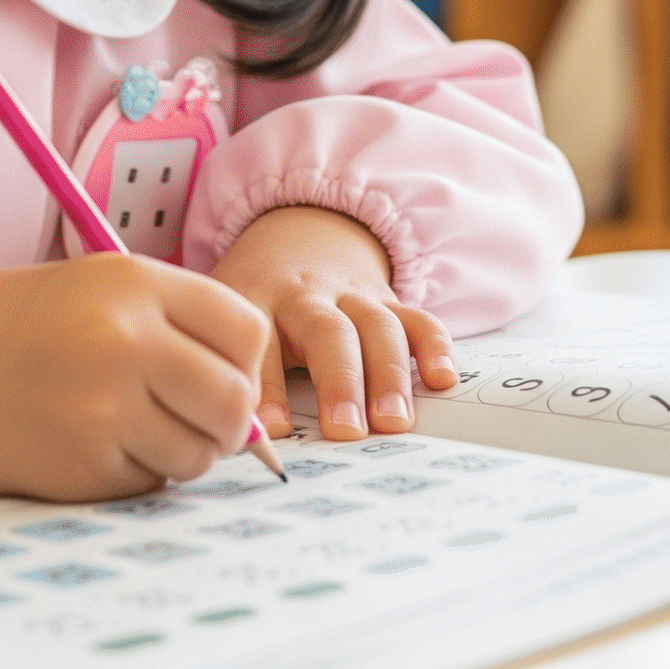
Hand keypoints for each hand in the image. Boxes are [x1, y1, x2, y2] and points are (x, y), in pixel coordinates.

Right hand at [0, 255, 268, 500]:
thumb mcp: (97, 289)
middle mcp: (126, 341)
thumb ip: (175, 328)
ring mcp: (103, 408)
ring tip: (127, 426)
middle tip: (187, 417)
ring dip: (177, 452)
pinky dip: (128, 473)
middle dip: (224, 422)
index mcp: (136, 283)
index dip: (241, 361)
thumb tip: (250, 405)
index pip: (246, 332)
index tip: (217, 371)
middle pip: (234, 403)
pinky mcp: (79, 468)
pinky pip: (145, 483)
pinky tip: (83, 442)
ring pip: (197, 455)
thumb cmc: (14, 323)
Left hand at [209, 205, 456, 441]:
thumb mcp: (227, 321)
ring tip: (393, 422)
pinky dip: (434, 346)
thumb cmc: (255, 296)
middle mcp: (308, 295)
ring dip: (387, 374)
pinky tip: (442, 379)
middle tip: (345, 431)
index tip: (274, 430)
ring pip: (377, 326)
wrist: (294, 231)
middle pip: (328, 332)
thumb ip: (228, 369)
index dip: (267, 387)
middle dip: (339, 382)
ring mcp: (353, 295)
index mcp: (258, 299)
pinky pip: (417, 318)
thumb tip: (235, 438)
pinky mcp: (388, 300)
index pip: (261, 344)